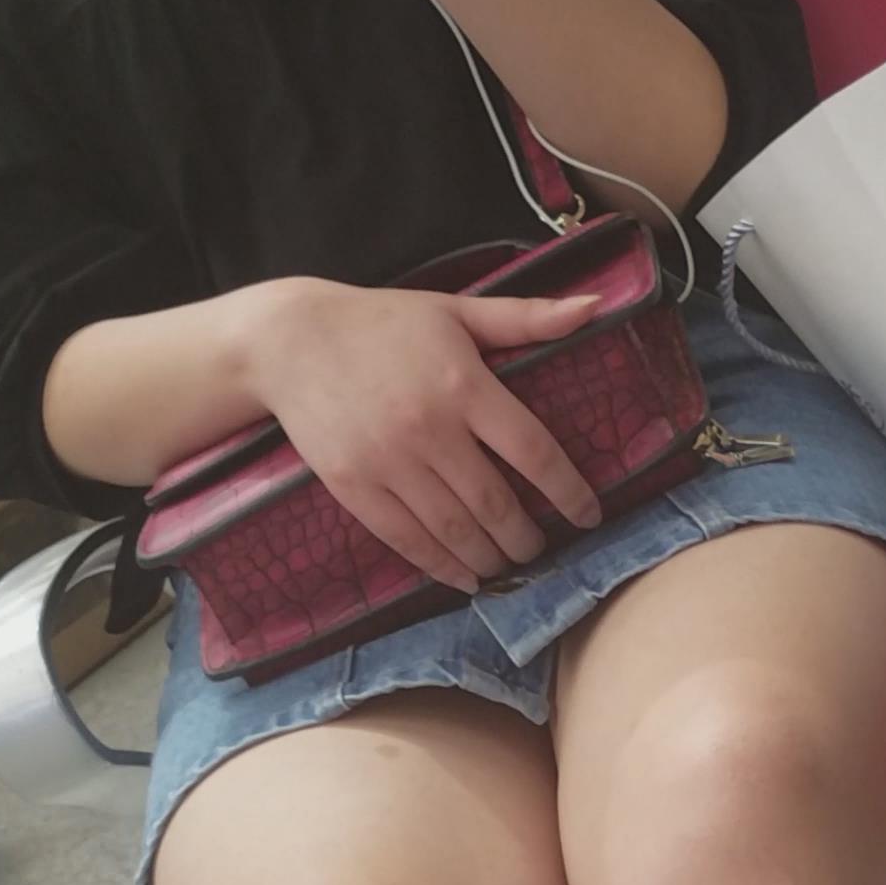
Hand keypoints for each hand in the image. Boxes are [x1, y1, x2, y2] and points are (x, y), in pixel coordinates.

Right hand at [245, 279, 603, 590]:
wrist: (290, 340)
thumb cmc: (382, 322)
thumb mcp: (456, 310)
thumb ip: (526, 317)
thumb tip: (595, 307)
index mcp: (464, 384)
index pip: (533, 451)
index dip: (567, 490)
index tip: (588, 515)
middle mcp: (430, 428)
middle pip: (495, 503)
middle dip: (527, 537)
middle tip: (542, 548)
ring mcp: (388, 462)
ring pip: (455, 529)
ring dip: (490, 558)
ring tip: (509, 564)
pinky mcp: (353, 486)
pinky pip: (406, 539)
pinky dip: (441, 566)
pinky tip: (465, 577)